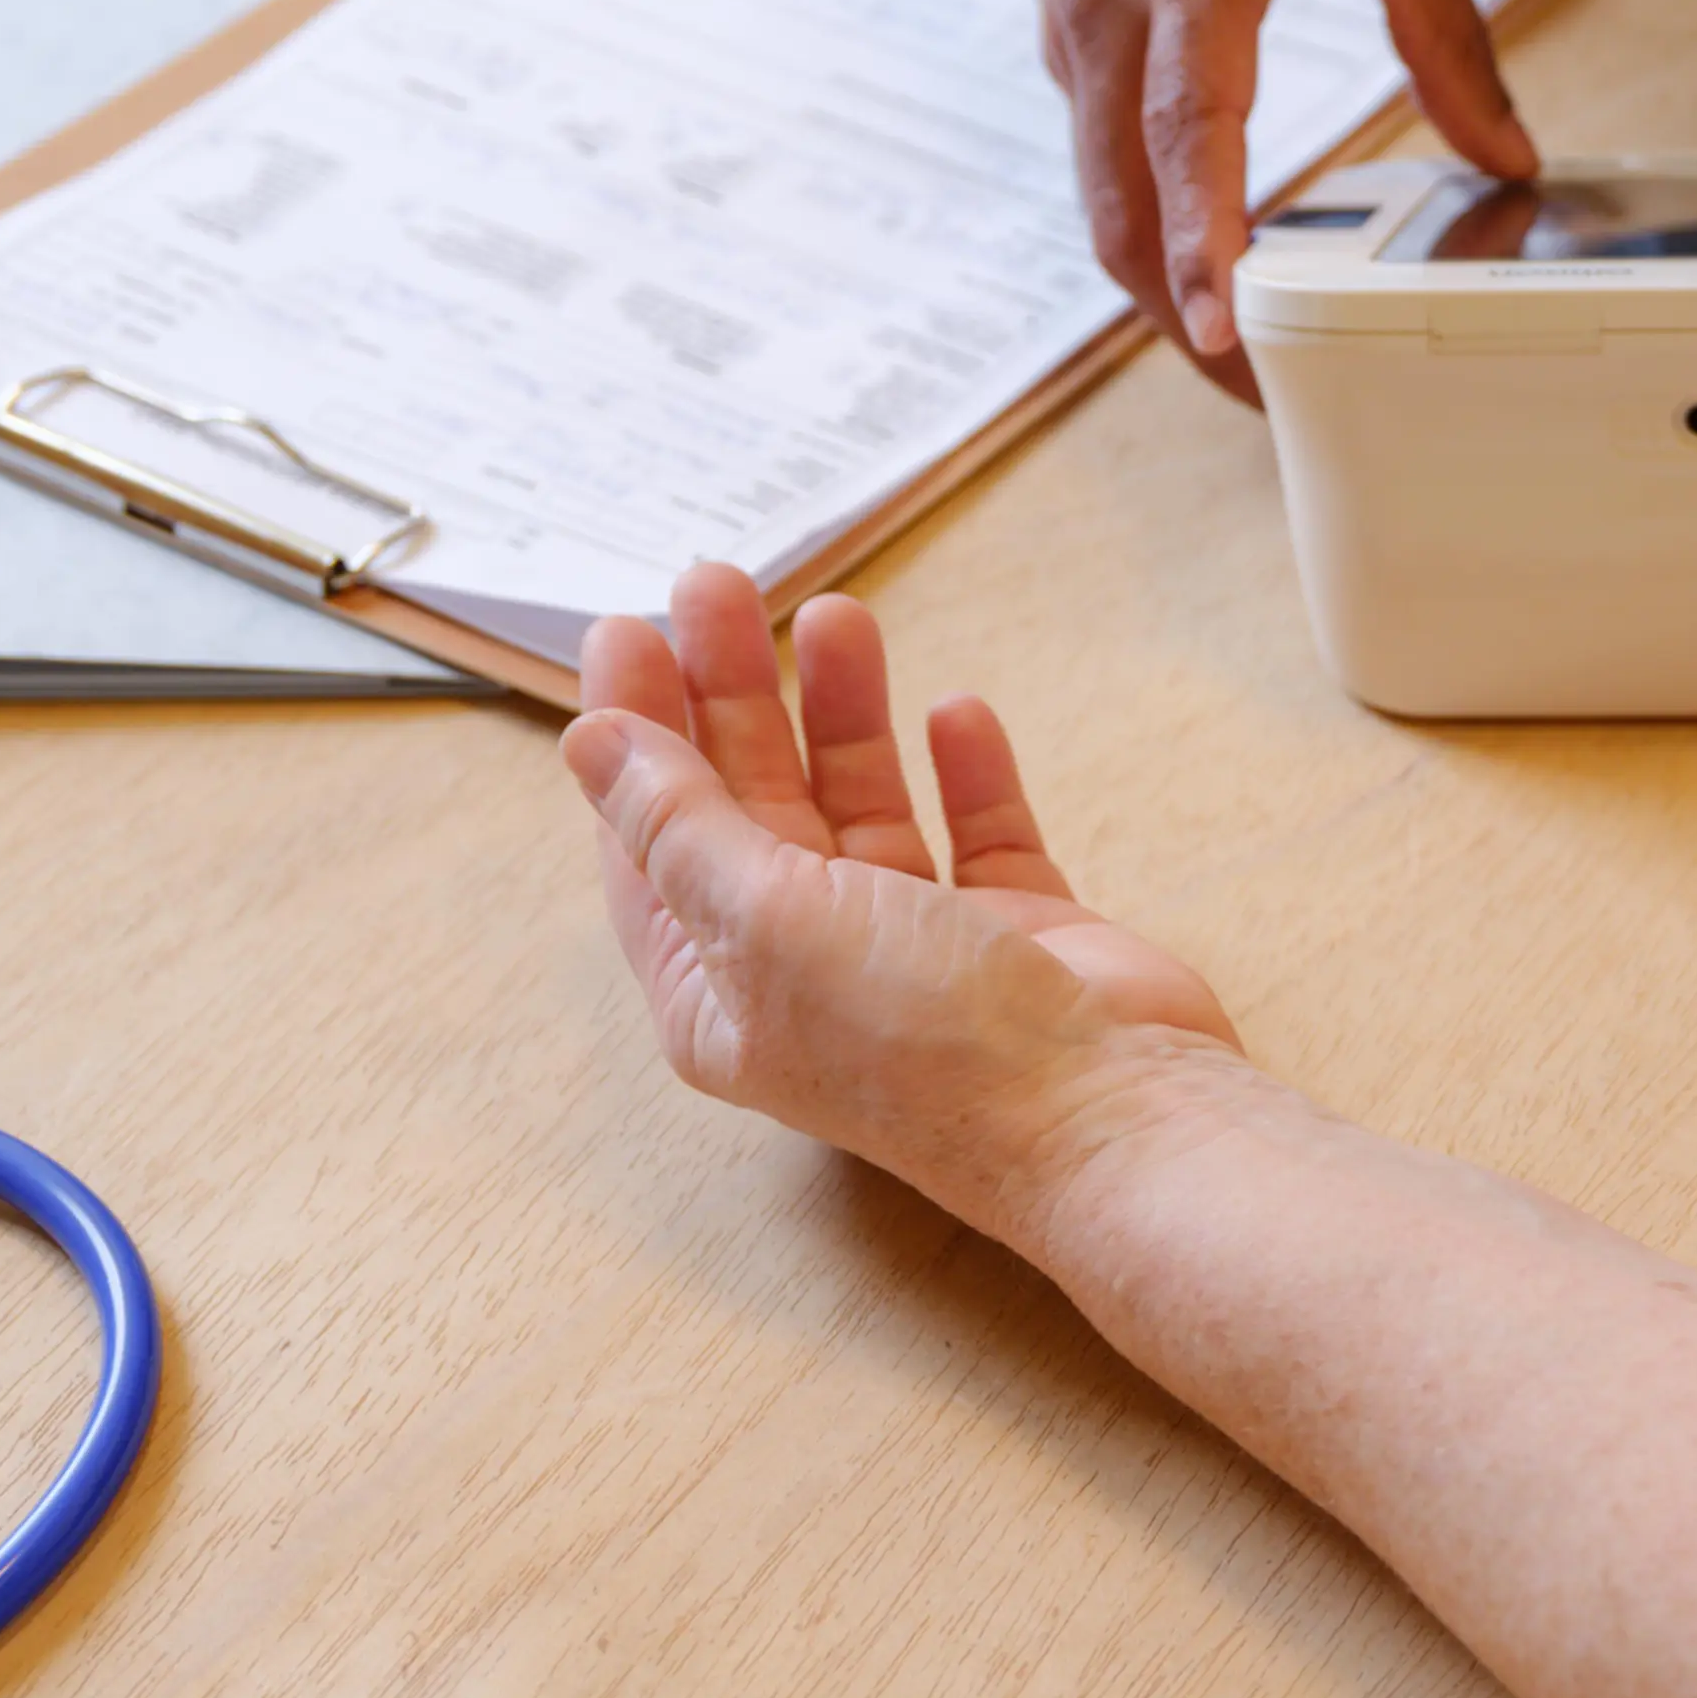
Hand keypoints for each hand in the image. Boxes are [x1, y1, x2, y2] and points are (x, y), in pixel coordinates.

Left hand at [561, 565, 1244, 1252]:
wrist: (1105, 1112)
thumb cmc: (927, 1040)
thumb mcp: (766, 918)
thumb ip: (681, 821)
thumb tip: (592, 743)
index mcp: (721, 991)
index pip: (652, 840)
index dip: (636, 732)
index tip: (629, 628)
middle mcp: (809, 969)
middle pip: (748, 805)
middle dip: (730, 692)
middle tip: (720, 585)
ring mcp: (916, 948)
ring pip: (860, 803)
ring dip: (842, 712)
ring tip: (839, 616)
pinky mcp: (1013, 931)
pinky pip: (977, 832)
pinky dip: (964, 773)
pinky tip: (955, 713)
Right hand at [1008, 0, 1537, 394]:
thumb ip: (1445, 33)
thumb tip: (1503, 153)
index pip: (1191, 137)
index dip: (1207, 248)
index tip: (1226, 336)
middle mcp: (1112, 9)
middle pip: (1120, 211)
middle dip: (1183, 321)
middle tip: (1266, 399)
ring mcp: (1071, 21)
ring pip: (1100, 192)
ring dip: (1160, 279)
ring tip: (1248, 343)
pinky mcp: (1064, 21)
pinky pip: (1098, 145)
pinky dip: (1145, 208)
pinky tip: (1211, 230)